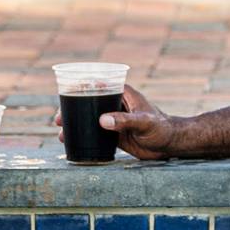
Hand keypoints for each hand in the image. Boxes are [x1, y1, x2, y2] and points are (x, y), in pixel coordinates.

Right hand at [52, 84, 175, 160]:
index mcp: (123, 93)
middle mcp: (116, 104)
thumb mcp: (143, 123)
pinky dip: (84, 136)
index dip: (79, 88)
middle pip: (89, 102)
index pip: (97, 85)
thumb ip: (124, 121)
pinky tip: (73, 143)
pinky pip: (96, 132)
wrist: (171, 144)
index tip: (64, 95)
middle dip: (71, 109)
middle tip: (57, 120)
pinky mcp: (116, 134)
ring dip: (75, 124)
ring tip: (61, 135)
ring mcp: (115, 119)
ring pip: (90, 118)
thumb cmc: (162, 128)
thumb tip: (101, 120)